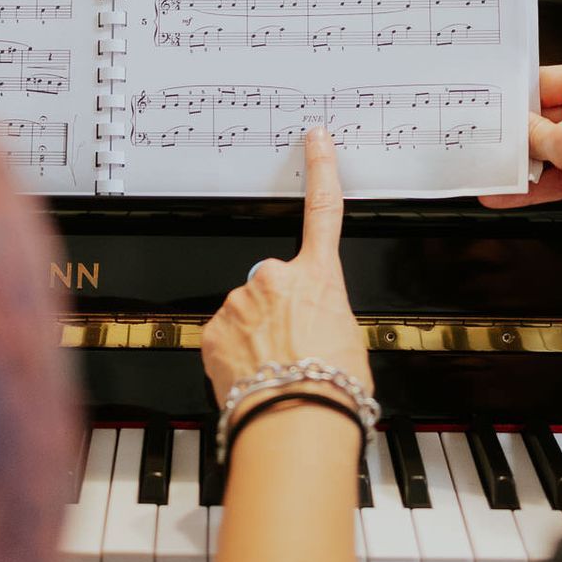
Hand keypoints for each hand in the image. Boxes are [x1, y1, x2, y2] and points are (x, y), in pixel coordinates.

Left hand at [202, 127, 371, 412]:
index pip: (323, 211)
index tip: (315, 139)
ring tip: (276, 372)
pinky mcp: (213, 330)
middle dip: (277, 312)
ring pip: (245, 315)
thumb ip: (324, 317)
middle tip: (294, 350)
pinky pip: (223, 339)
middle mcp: (274, 278)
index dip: (320, 169)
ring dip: (255, 339)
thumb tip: (311, 328)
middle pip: (273, 286)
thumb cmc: (333, 389)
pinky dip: (234, 357)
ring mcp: (239, 302)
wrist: (297, 421)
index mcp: (318, 276)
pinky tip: (251, 377)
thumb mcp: (349, 342)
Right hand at [482, 57, 561, 262]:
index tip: (489, 116)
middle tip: (487, 150)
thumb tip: (514, 130)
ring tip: (494, 176)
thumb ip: (537, 135)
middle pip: (550, 116)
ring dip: (527, 166)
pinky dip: (544, 183)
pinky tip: (514, 193)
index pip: (547, 82)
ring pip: (556, 147)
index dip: (516, 102)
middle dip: (519, 139)